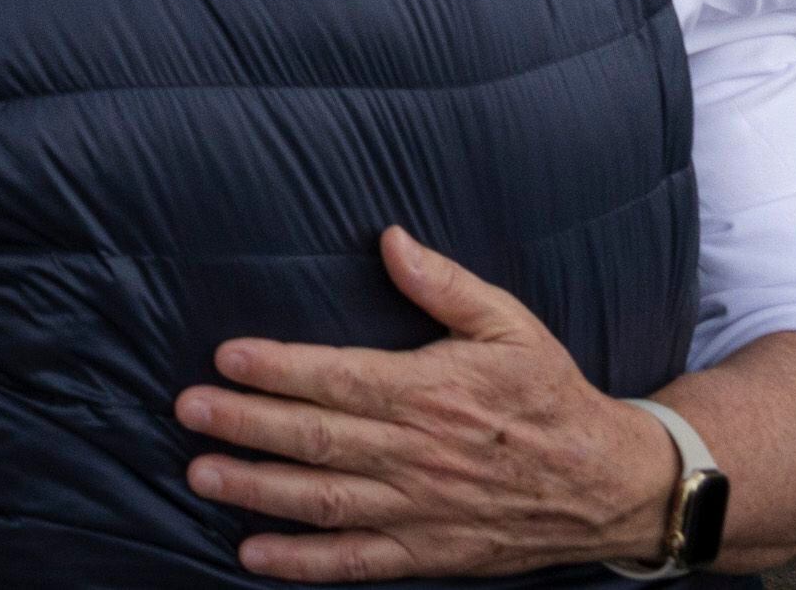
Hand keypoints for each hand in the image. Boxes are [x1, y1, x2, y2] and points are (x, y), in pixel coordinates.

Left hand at [178, 228, 673, 579]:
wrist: (608, 484)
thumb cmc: (550, 395)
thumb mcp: (510, 325)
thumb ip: (445, 284)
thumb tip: (390, 238)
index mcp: (433, 392)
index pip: (339, 377)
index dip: (278, 367)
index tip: (225, 356)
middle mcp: (419, 453)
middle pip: (317, 438)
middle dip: (246, 423)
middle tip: (187, 410)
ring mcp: (421, 509)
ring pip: (325, 500)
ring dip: (258, 489)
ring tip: (201, 474)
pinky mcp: (429, 552)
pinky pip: (356, 561)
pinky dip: (303, 564)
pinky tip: (253, 554)